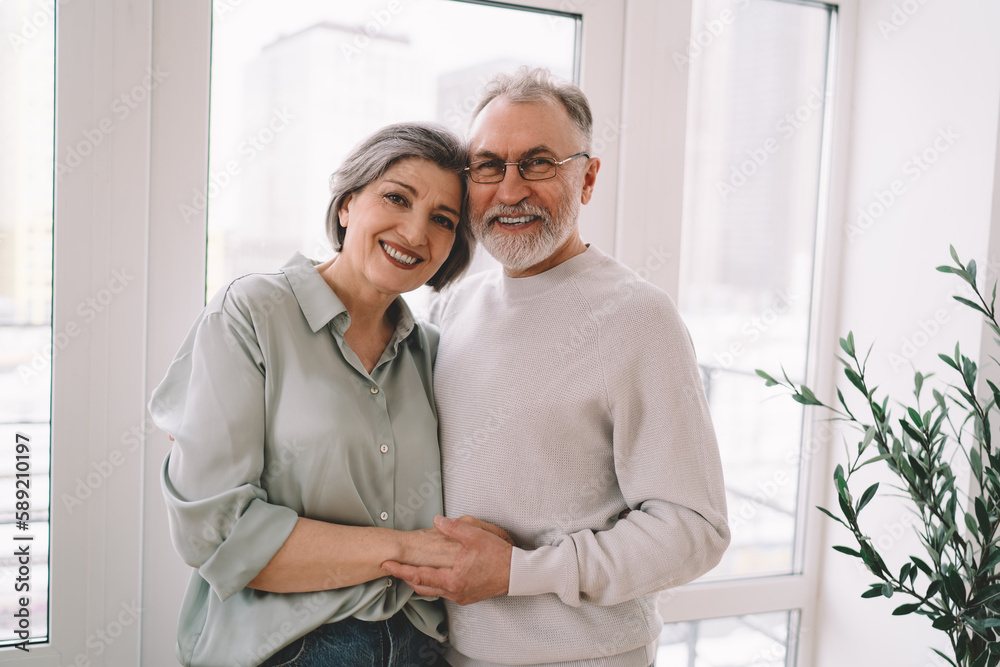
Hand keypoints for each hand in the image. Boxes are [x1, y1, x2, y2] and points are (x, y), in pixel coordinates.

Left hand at [382, 515, 511, 604]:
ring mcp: (460, 596)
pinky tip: (432, 575)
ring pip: (432, 591)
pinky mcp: (467, 597)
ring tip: (408, 571)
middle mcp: (453, 592)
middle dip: (405, 577)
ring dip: (419, 581)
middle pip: (421, 587)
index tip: (387, 564)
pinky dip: (433, 583)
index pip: (419, 575)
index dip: (401, 570)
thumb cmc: (499, 555)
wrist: (517, 574)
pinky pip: (443, 592)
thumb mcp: (476, 536)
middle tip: (392, 567)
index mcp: (452, 579)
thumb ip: (454, 528)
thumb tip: (437, 521)